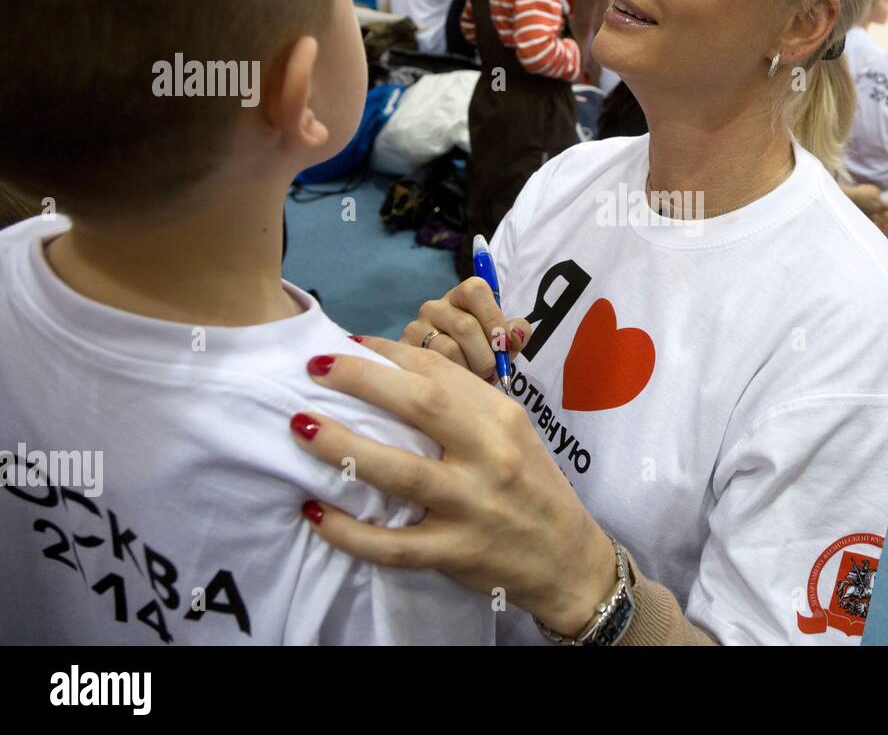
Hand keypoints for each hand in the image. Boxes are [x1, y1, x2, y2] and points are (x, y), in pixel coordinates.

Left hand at [294, 342, 617, 635]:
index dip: (386, 353)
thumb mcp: (512, 434)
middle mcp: (491, 455)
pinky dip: (349, 531)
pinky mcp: (456, 552)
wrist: (567, 560)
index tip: (346, 346)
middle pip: (421, 404)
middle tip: (313, 369)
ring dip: (342, 447)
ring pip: (399, 472)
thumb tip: (395, 376)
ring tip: (301, 428)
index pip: (440, 370)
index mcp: (502, 417)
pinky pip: (392, 545)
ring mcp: (473, 505)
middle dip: (361, 380)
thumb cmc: (532, 487)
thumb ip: (465, 407)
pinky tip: (314, 513)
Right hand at [398, 277, 531, 383]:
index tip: (504, 345)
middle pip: (465, 326)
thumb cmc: (478, 352)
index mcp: (462, 296)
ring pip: (449, 350)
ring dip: (469, 370)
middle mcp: (435, 307)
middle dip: (485, 356)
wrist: (442, 376)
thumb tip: (517, 334)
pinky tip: (458, 383)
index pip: (476, 290)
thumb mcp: (500, 342)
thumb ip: (514, 335)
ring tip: (474, 378)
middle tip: (491, 371)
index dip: (493, 319)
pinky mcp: (404, 350)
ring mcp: (416, 328)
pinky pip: (432, 366)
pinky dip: (452, 378)